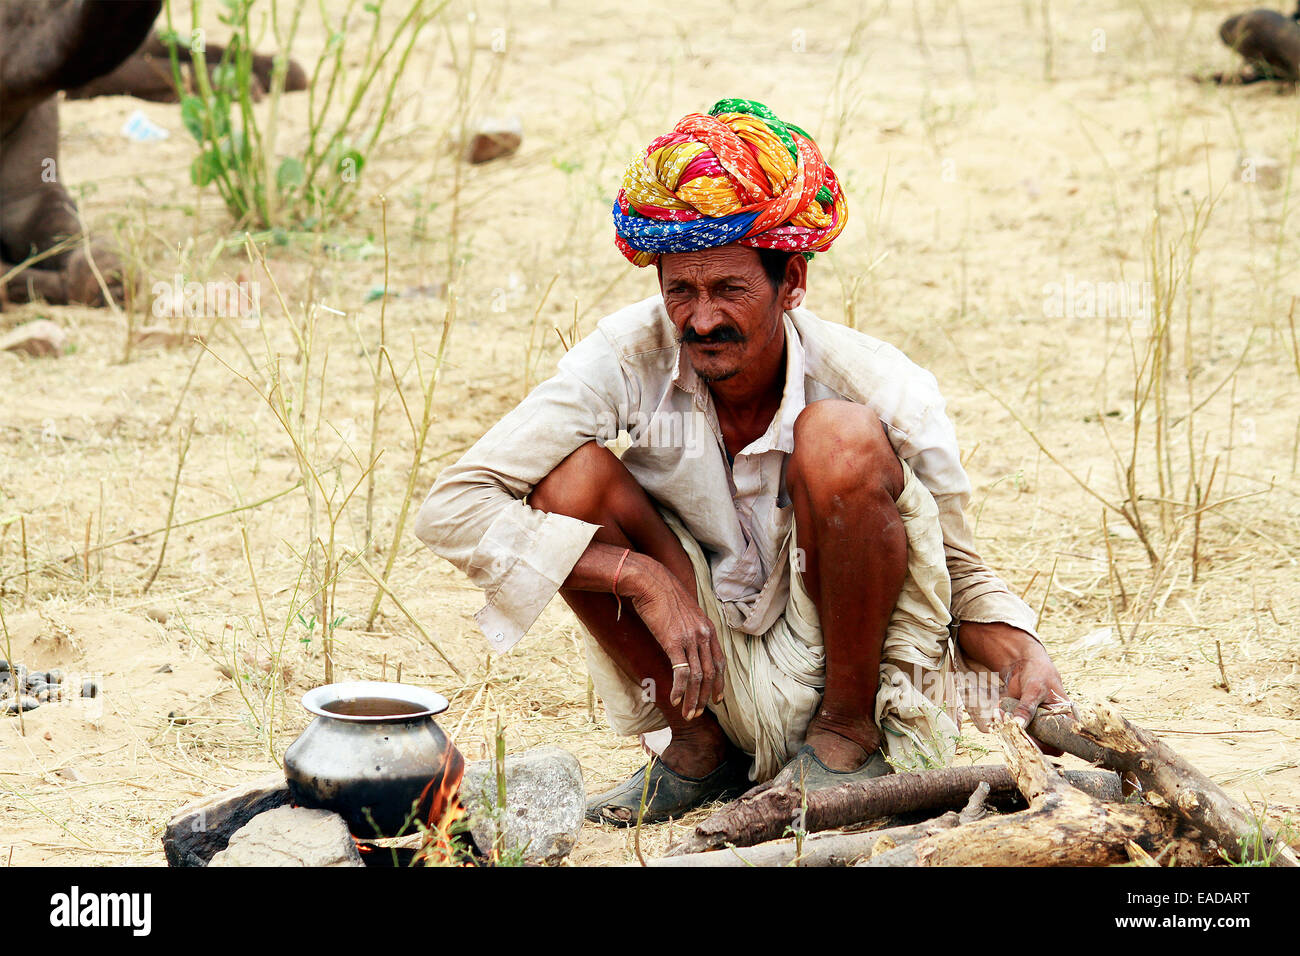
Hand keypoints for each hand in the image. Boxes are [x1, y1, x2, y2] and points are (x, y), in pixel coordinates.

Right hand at [624, 556, 725, 719]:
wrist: (649, 581)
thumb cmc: (662, 594)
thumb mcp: (683, 611)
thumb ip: (689, 628)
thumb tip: (684, 643)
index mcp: (708, 627)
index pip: (719, 661)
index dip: (719, 683)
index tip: (716, 699)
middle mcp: (703, 634)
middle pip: (711, 673)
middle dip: (706, 697)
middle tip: (699, 713)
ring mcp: (690, 638)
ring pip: (698, 677)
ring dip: (693, 699)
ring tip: (688, 714)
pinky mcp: (674, 642)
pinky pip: (682, 672)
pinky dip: (679, 690)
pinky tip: (674, 700)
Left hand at [958, 621, 1068, 753]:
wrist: (1023, 663)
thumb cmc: (1038, 673)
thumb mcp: (1034, 689)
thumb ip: (1027, 708)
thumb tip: (1018, 726)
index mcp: (1064, 719)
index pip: (1060, 744)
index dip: (1047, 747)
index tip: (1029, 741)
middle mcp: (1051, 725)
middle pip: (1040, 745)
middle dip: (1023, 739)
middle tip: (1010, 726)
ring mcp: (1036, 724)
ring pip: (1024, 738)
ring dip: (1010, 730)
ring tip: (1001, 714)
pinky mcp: (1022, 720)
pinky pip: (1013, 729)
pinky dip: (1003, 722)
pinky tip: (998, 711)